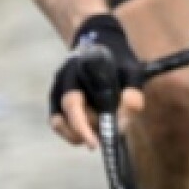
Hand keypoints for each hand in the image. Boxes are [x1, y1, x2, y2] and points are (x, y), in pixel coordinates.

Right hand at [48, 13, 144, 147]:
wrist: (101, 43)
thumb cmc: (119, 60)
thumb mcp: (133, 71)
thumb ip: (133, 94)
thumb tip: (123, 125)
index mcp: (76, 70)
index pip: (72, 105)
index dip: (81, 127)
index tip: (94, 145)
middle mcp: (61, 81)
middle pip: (67, 119)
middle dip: (88, 131)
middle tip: (108, 130)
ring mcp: (56, 91)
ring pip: (60, 125)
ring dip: (81, 133)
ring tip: (101, 128)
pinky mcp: (55, 101)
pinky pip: (61, 124)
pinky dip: (76, 132)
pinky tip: (92, 129)